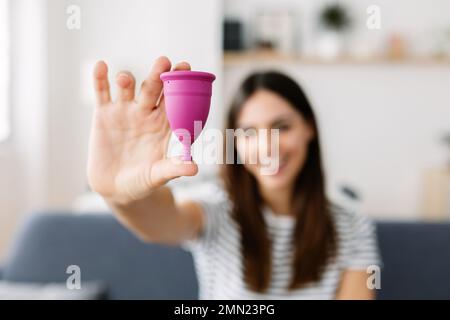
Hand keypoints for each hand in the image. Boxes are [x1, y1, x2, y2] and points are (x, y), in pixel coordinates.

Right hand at [87, 56, 197, 202]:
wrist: (116, 188)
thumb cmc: (143, 181)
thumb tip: (194, 168)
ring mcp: (125, 111)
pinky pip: (102, 93)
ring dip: (127, 80)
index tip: (187, 68)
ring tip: (125, 80)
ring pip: (128, 88)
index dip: (181, 84)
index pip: (175, 100)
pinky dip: (100, 79)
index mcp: (165, 124)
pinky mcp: (104, 114)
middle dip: (158, 75)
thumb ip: (173, 168)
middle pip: (153, 89)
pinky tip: (101, 66)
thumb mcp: (158, 176)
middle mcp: (147, 113)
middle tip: (164, 61)